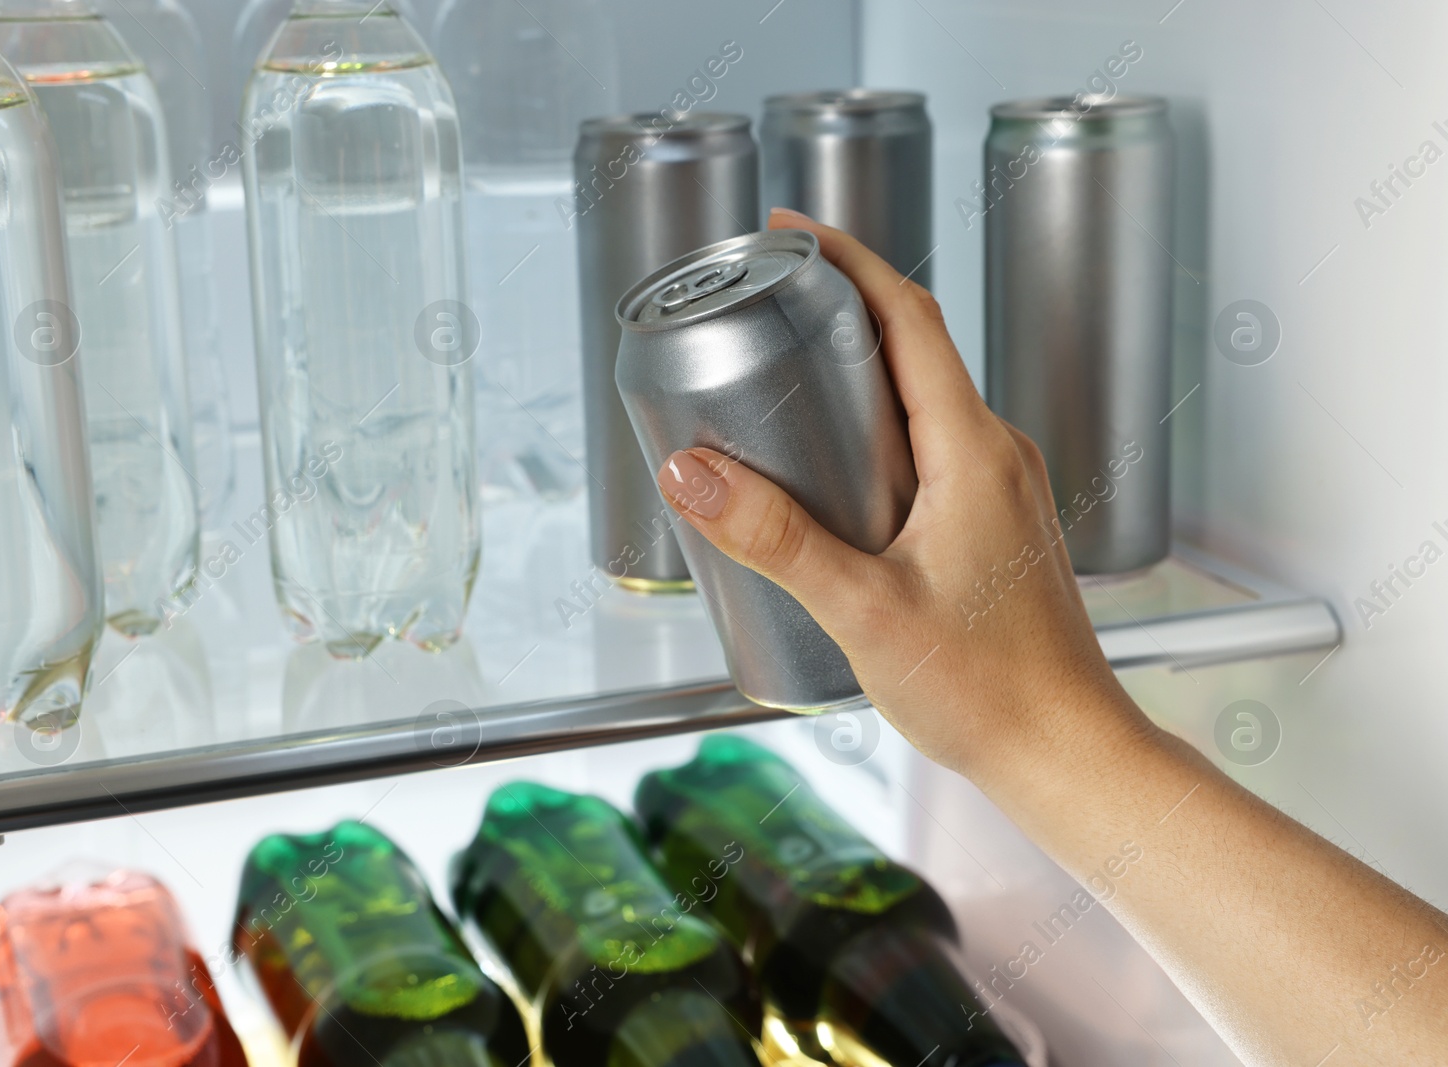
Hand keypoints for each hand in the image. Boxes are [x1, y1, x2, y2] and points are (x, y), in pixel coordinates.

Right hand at [655, 208, 1154, 788]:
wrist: (1065, 755)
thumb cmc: (988, 691)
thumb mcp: (863, 610)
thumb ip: (776, 540)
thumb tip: (693, 473)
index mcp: (973, 450)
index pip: (910, 316)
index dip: (848, 259)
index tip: (791, 229)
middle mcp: (996, 453)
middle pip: (914, 345)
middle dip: (839, 307)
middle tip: (763, 302)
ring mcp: (1001, 488)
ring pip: (923, 398)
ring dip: (858, 371)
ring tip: (780, 379)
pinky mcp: (993, 523)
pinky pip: (933, 446)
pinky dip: (878, 429)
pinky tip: (830, 472)